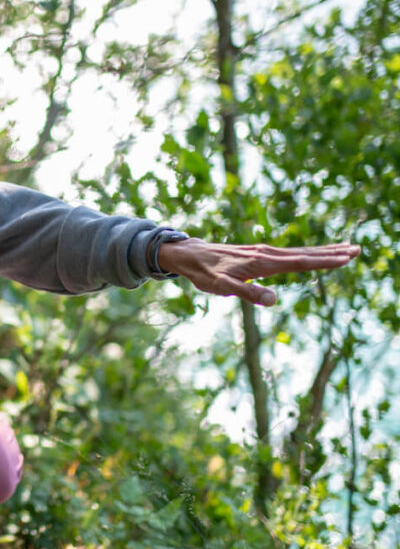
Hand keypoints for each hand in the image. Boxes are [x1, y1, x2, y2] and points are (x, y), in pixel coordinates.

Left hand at [158, 238, 359, 305]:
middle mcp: (266, 253)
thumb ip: (247, 293)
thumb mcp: (222, 288)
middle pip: (305, 254)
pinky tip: (312, 255)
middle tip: (358, 249)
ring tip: (345, 249)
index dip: (323, 262)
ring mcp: (263, 252)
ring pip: (299, 252)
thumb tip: (273, 300)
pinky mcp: (258, 254)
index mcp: (262, 262)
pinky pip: (288, 253)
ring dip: (323, 251)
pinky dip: (306, 253)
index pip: (299, 262)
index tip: (346, 258)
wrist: (190, 256)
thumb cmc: (205, 273)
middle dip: (331, 253)